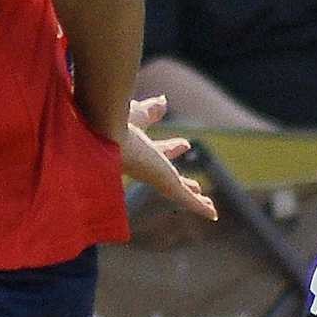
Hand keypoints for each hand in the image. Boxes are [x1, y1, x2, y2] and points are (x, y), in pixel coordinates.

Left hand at [115, 96, 217, 219]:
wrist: (103, 132)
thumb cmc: (112, 119)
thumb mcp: (136, 114)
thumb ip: (150, 111)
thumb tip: (163, 101)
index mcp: (138, 148)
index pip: (159, 150)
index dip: (172, 148)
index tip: (185, 143)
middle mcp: (146, 167)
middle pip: (168, 177)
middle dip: (182, 181)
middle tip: (197, 186)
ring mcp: (156, 177)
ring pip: (178, 191)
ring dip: (193, 197)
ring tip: (207, 202)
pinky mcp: (166, 184)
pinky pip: (187, 200)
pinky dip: (201, 208)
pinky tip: (213, 215)